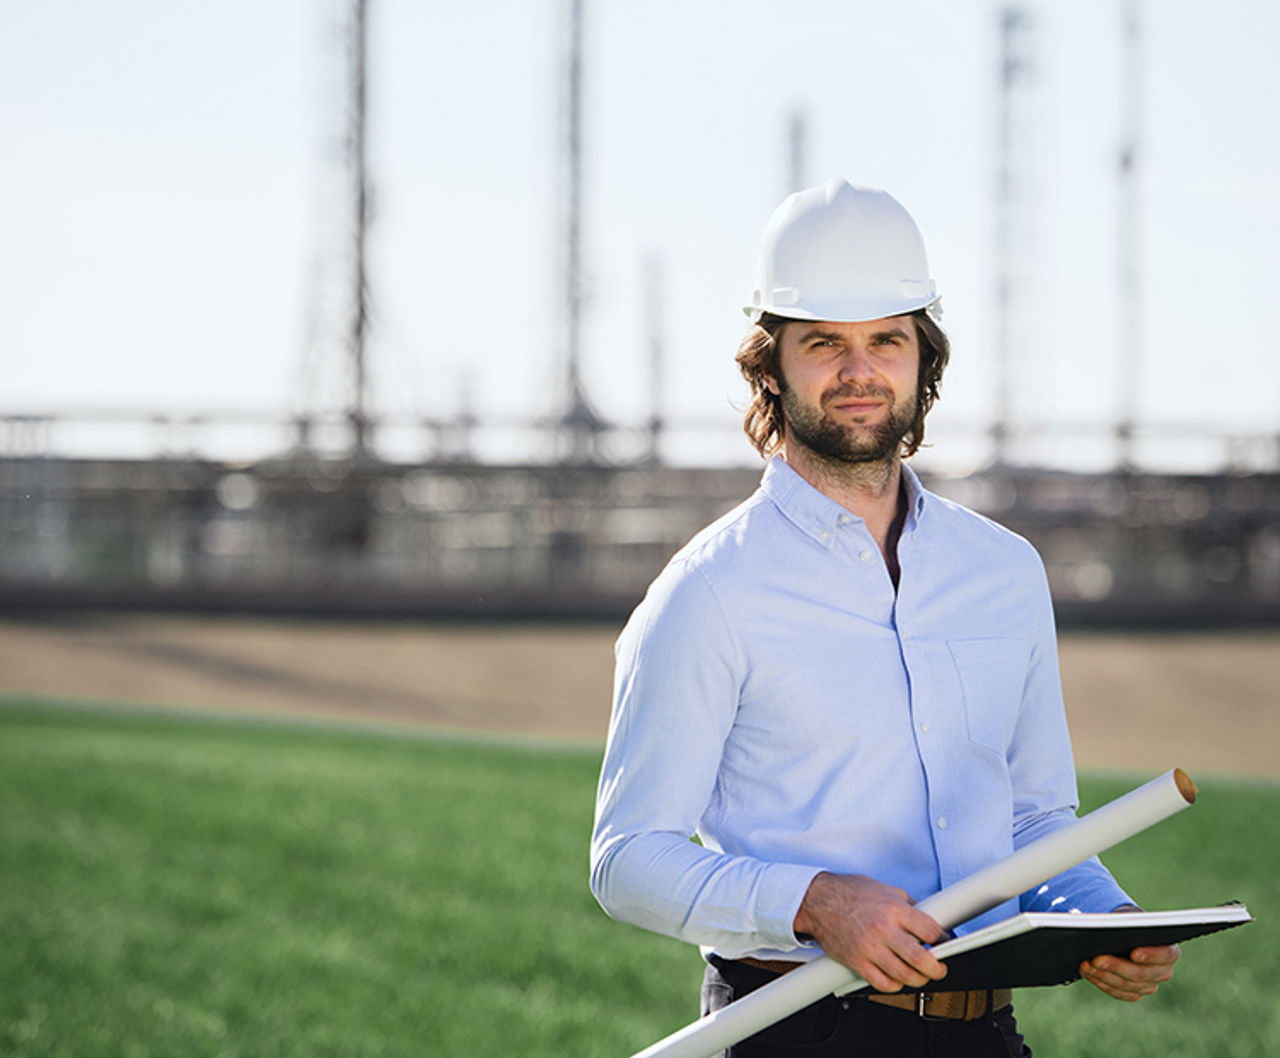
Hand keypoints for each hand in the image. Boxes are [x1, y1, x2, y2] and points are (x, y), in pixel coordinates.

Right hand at [792, 872, 947, 992]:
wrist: (818, 901)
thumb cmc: (850, 893)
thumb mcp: (886, 890)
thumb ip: (908, 906)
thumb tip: (928, 919)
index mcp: (894, 910)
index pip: (931, 931)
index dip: (943, 940)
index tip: (944, 943)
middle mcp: (883, 930)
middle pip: (921, 960)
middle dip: (937, 968)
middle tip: (939, 968)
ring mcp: (869, 948)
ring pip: (904, 976)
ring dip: (918, 979)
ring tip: (920, 974)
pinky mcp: (857, 962)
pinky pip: (883, 984)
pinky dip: (895, 985)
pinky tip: (897, 977)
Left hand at [1079, 905, 1179, 1000]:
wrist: (1127, 936)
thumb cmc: (1129, 925)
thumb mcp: (1129, 919)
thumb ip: (1125, 922)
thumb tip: (1104, 924)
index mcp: (1170, 951)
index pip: (1165, 955)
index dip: (1150, 955)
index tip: (1133, 952)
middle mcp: (1163, 972)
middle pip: (1141, 973)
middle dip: (1116, 965)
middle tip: (1096, 959)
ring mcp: (1150, 985)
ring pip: (1126, 985)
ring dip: (1103, 974)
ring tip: (1085, 964)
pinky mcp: (1135, 993)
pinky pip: (1118, 992)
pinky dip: (1101, 982)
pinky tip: (1088, 973)